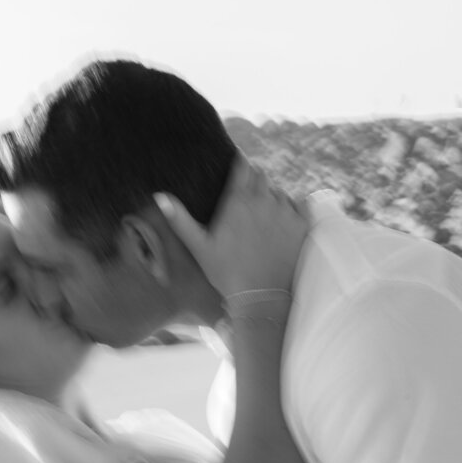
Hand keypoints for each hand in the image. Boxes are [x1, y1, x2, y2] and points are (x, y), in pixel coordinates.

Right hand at [155, 154, 307, 298]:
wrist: (260, 297)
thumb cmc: (226, 272)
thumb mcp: (198, 246)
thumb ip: (179, 219)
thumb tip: (159, 196)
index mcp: (238, 201)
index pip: (243, 167)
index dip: (240, 165)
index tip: (238, 169)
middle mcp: (264, 200)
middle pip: (262, 176)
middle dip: (255, 183)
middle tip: (247, 203)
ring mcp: (285, 211)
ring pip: (280, 192)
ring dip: (273, 198)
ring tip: (263, 218)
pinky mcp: (302, 224)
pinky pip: (300, 203)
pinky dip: (293, 208)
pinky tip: (282, 222)